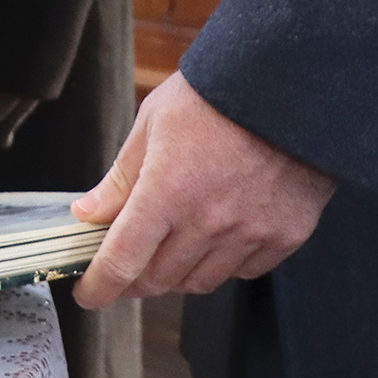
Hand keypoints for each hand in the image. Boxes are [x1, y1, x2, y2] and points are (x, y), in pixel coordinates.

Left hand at [69, 71, 334, 308]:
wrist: (289, 84)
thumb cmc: (216, 95)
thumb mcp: (154, 123)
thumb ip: (121, 177)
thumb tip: (89, 214)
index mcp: (167, 191)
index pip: (121, 261)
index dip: (99, 286)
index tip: (88, 293)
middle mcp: (207, 221)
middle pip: (158, 279)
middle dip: (133, 279)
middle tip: (126, 266)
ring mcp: (250, 232)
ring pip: (199, 282)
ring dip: (177, 273)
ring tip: (173, 244)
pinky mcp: (284, 236)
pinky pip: (243, 271)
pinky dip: (223, 263)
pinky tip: (218, 235)